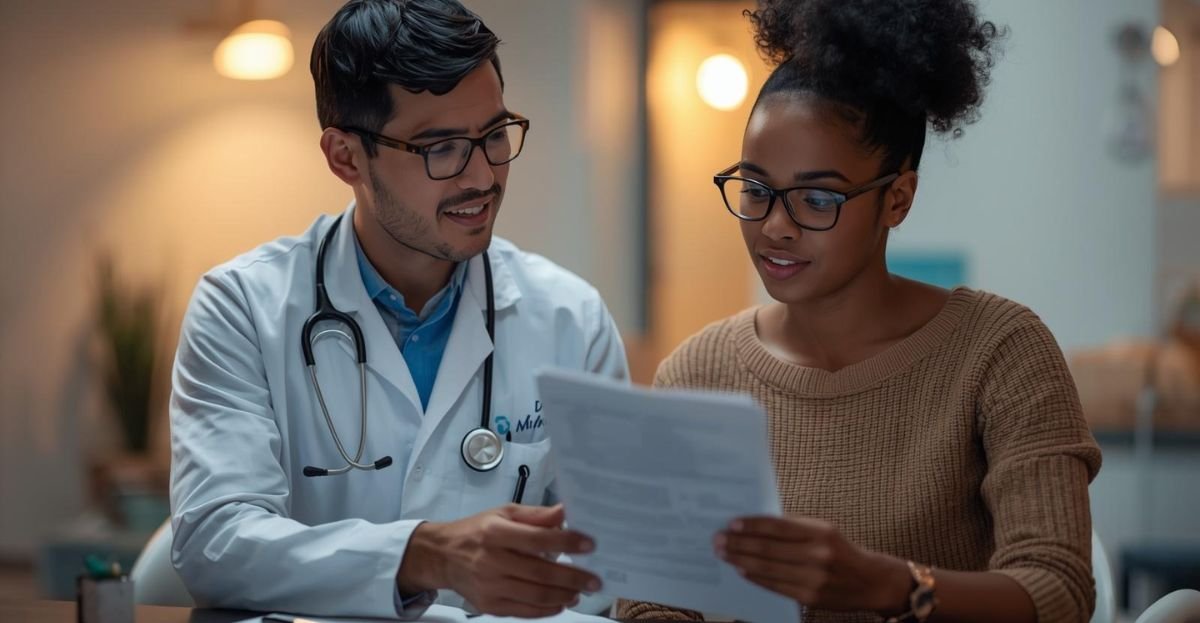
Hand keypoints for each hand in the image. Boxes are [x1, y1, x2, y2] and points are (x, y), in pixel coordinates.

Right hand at [398, 504, 602, 617]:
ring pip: (535, 595)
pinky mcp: (489, 605)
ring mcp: (489, 586)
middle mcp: (491, 560)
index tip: (589, 545)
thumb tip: (565, 512)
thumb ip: (535, 515)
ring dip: (563, 595)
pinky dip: (546, 609)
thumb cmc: (477, 531)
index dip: (567, 541)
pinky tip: (560, 602)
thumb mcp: (503, 513)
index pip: (537, 539)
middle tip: (594, 580)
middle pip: (540, 572)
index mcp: (495, 532)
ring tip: (580, 592)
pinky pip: (524, 611)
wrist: (442, 556)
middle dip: (573, 577)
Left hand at [715, 516, 911, 613]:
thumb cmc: (840, 550)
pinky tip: (742, 570)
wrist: (869, 582)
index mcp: (820, 532)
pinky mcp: (809, 597)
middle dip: (739, 544)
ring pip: (768, 569)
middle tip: (718, 540)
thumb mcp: (823, 529)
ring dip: (741, 561)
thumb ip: (794, 527)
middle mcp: (817, 555)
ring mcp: (813, 578)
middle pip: (768, 549)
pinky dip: (756, 577)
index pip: (778, 527)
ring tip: (724, 554)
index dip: (752, 525)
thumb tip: (756, 524)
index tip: (732, 523)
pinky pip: (775, 586)